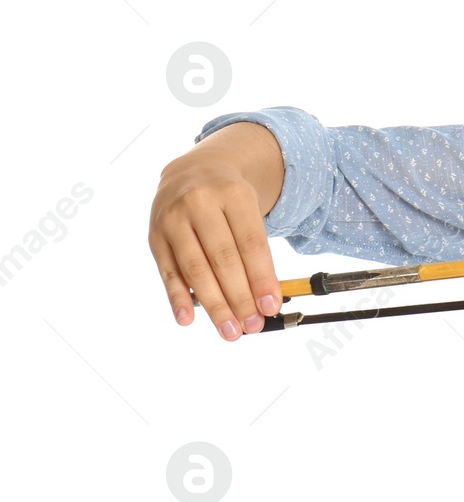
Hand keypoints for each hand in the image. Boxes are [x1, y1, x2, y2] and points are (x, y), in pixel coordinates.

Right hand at [148, 128, 282, 340]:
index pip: (251, 243)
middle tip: (252, 325)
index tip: (271, 306)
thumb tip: (265, 300)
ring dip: (214, 304)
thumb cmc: (229, 201)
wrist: (193, 171)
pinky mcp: (155, 235)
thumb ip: (256, 253)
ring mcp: (173, 218)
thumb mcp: (250, 213)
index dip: (262, 278)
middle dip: (239, 297)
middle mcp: (200, 203)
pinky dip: (178, 298)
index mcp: (233, 195)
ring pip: (195, 268)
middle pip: (223, 258)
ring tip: (229, 330)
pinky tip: (188, 319)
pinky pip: (168, 271)